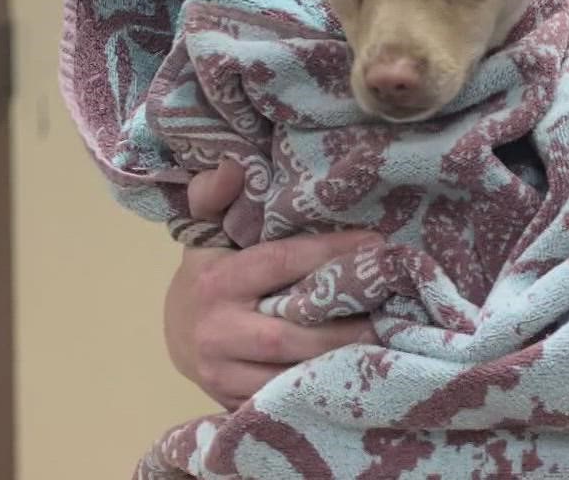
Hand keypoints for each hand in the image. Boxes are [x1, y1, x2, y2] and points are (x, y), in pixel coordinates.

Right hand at [163, 160, 380, 408]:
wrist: (176, 334)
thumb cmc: (207, 272)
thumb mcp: (205, 230)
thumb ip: (215, 195)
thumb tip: (232, 165)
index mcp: (216, 282)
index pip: (281, 263)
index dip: (330, 253)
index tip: (376, 245)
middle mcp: (217, 331)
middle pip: (289, 333)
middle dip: (343, 326)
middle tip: (392, 309)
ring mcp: (223, 373)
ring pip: (288, 373)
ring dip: (336, 362)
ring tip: (383, 344)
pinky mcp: (233, 402)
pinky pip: (281, 400)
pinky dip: (317, 390)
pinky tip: (353, 374)